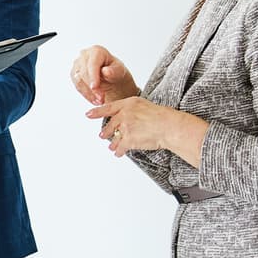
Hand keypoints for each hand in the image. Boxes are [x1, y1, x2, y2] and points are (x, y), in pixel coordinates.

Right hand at [71, 45, 138, 104]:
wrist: (111, 77)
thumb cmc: (115, 71)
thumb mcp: (120, 71)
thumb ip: (114, 71)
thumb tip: (106, 71)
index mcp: (96, 51)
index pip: (92, 63)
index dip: (93, 76)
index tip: (95, 87)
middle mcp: (84, 55)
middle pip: (83, 72)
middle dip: (92, 88)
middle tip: (101, 99)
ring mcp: (77, 64)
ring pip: (78, 80)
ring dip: (88, 93)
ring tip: (99, 102)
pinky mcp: (74, 74)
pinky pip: (77, 86)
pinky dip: (86, 95)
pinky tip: (94, 100)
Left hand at [88, 96, 207, 164]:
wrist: (169, 126)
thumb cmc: (161, 117)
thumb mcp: (144, 105)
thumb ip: (131, 110)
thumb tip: (124, 116)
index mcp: (128, 104)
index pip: (108, 108)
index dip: (97, 112)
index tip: (88, 114)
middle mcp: (124, 114)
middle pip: (110, 125)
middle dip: (106, 132)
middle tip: (103, 135)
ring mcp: (125, 127)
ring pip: (114, 138)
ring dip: (113, 144)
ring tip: (112, 147)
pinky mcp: (128, 140)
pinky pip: (119, 148)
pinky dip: (119, 152)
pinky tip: (118, 153)